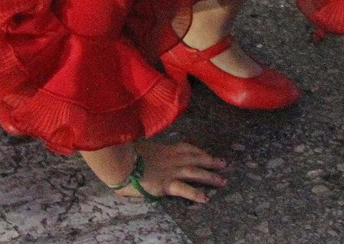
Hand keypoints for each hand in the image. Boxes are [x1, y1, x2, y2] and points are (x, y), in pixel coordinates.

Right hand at [113, 141, 227, 203]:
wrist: (119, 162)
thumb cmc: (125, 154)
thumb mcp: (139, 145)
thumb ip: (146, 147)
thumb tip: (142, 147)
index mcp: (165, 148)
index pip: (186, 147)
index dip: (198, 150)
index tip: (206, 153)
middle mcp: (172, 158)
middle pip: (196, 158)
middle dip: (210, 161)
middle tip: (224, 164)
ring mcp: (171, 171)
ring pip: (195, 172)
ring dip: (210, 176)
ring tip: (222, 181)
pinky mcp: (166, 184)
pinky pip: (185, 189)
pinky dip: (196, 194)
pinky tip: (205, 199)